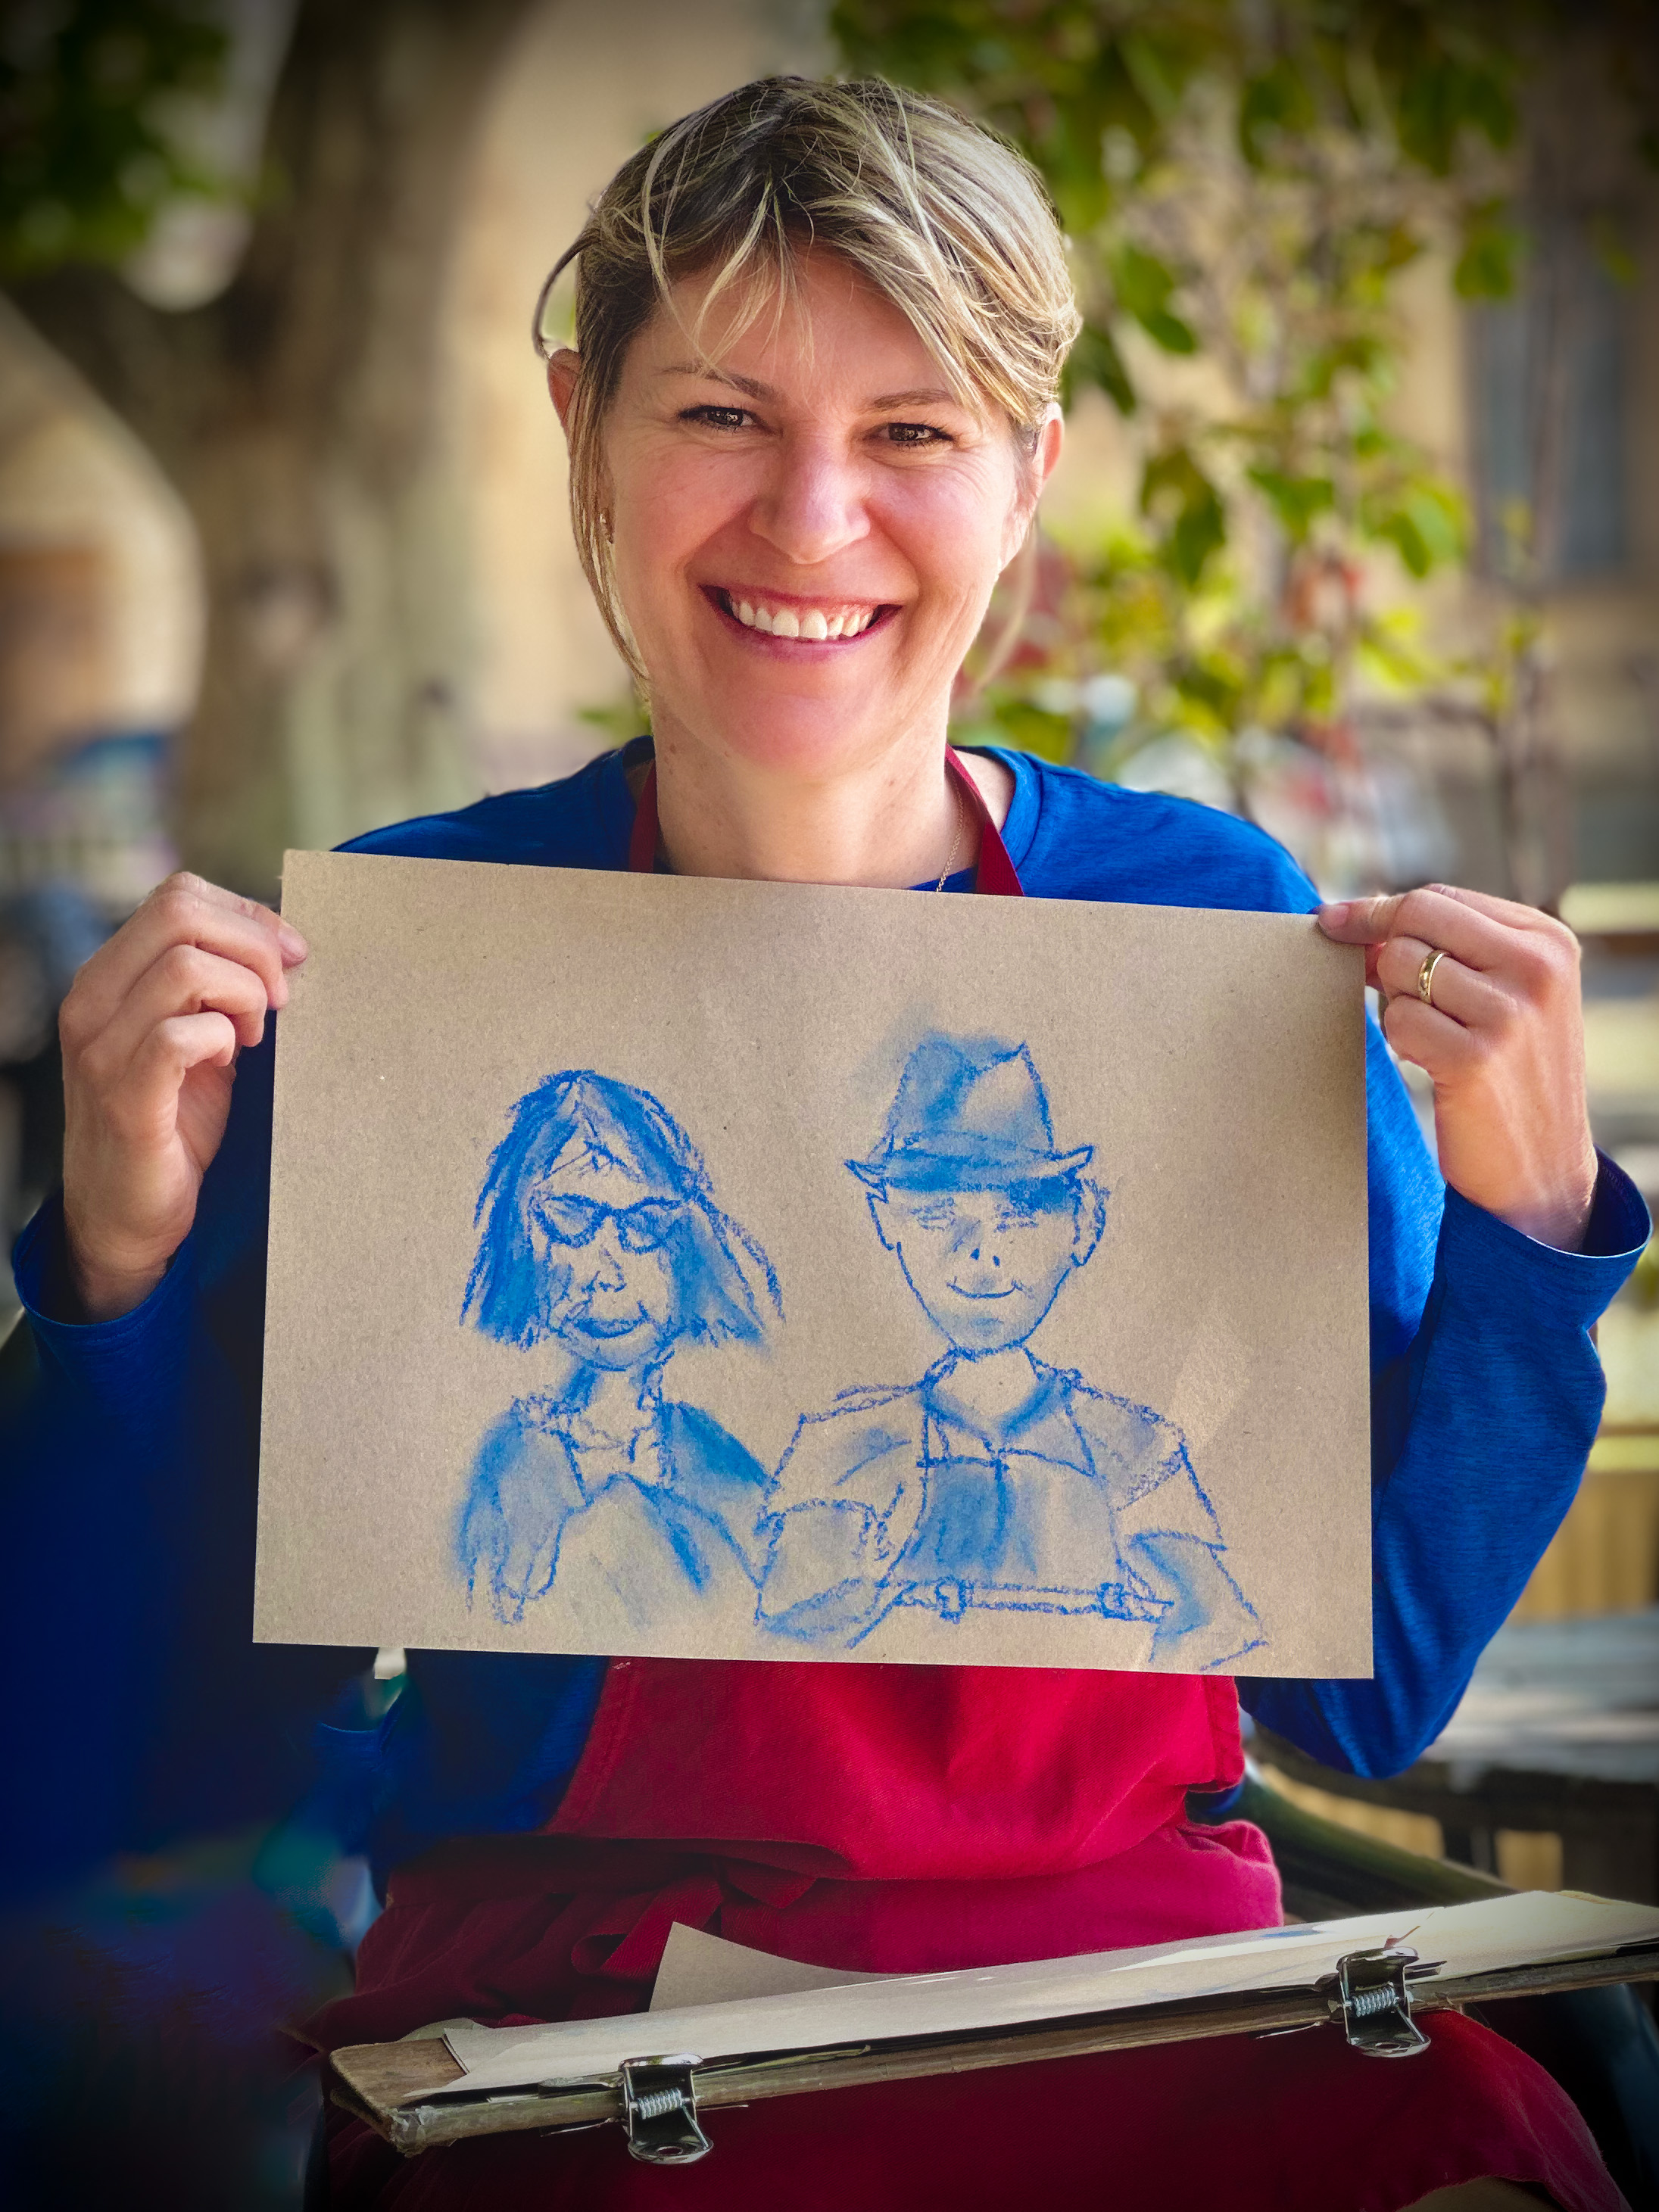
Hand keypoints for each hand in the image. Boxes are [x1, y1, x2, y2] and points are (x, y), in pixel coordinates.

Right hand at [59, 873, 307, 1319]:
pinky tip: (233, 1061)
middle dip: (254, 946)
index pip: (178, 895)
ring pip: (187, 965)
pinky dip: (224, 1037)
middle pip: (181, 912)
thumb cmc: (176, 1123)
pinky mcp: (125, 1097)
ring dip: (245, 994)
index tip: (291, 956)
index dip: (248, 914)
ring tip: (254, 1036)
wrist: (129, 1214)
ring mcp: (102, 1047)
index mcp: (110, 975)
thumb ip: (222, 989)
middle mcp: (94, 1000)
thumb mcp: (200, 1039)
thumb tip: (288, 946)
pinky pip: (181, 1035)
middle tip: (282, 997)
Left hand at [1319, 885, 1596, 1250]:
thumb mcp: (1506, 996)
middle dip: (1382, 952)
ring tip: (1433, 1038)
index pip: (1440, 898)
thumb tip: (1357, 920)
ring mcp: (1509, 1013)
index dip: (1379, 910)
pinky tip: (1430, 1064)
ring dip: (1397, 1005)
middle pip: (1415, 921)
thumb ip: (1452, 951)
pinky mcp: (1476, 1058)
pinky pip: (1397, 1020)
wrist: (1541, 1168)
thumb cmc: (1509, 1076)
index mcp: (1547, 942)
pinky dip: (1399, 1042)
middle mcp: (1536, 969)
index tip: (1335, 921)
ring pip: (1401, 969)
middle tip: (1383, 989)